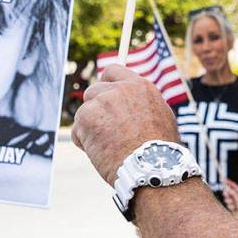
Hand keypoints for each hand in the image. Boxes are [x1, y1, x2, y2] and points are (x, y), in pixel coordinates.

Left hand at [71, 64, 180, 184]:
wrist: (150, 167)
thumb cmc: (159, 151)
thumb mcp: (160, 118)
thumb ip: (141, 105)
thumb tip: (133, 104)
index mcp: (139, 86)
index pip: (112, 71)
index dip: (106, 84)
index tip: (103, 96)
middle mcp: (119, 89)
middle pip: (94, 91)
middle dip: (95, 110)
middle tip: (104, 130)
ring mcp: (101, 102)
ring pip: (84, 113)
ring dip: (90, 129)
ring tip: (108, 148)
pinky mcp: (86, 118)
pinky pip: (77, 131)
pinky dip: (85, 143)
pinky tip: (101, 154)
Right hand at [223, 179, 237, 223]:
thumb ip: (232, 193)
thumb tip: (227, 188)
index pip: (234, 186)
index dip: (229, 183)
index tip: (223, 180)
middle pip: (229, 192)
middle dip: (227, 194)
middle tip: (225, 194)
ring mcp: (235, 201)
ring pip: (227, 198)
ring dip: (229, 201)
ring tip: (233, 205)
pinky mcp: (232, 206)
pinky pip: (228, 204)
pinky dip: (230, 206)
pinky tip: (234, 209)